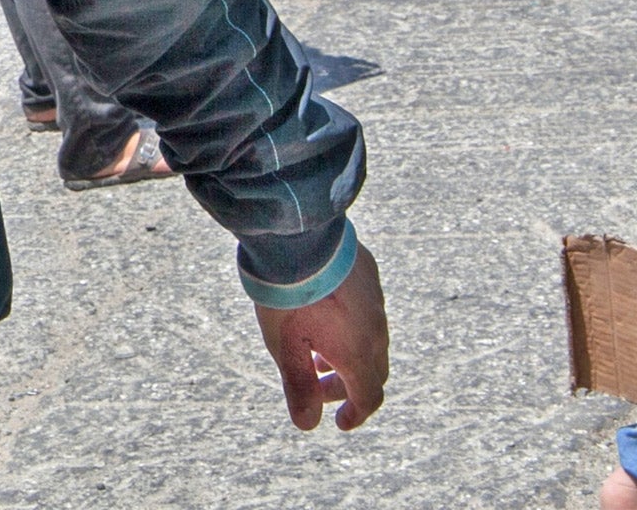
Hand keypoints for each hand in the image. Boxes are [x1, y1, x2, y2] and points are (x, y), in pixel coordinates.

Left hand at [253, 243, 388, 430]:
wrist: (297, 239)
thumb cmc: (289, 297)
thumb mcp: (285, 347)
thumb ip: (299, 386)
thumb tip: (307, 424)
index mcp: (358, 353)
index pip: (369, 396)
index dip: (356, 414)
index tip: (340, 422)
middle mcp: (375, 330)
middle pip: (372, 370)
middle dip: (347, 385)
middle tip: (319, 386)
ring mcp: (376, 300)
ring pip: (372, 338)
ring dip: (349, 353)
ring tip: (319, 352)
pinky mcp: (369, 274)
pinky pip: (368, 307)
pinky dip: (352, 323)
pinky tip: (327, 312)